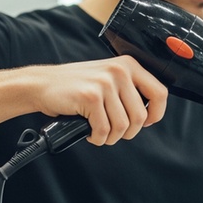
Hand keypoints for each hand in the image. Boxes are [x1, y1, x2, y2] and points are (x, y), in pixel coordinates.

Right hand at [34, 55, 167, 145]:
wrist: (42, 84)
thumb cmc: (76, 86)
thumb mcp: (108, 78)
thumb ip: (130, 90)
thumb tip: (150, 114)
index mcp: (129, 65)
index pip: (160, 93)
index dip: (156, 114)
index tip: (145, 122)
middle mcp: (119, 71)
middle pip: (140, 116)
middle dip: (128, 132)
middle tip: (113, 132)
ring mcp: (105, 83)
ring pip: (122, 126)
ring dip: (110, 137)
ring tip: (99, 131)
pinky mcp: (91, 97)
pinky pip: (104, 130)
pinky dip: (97, 138)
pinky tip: (89, 132)